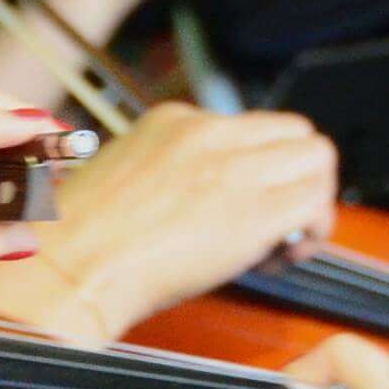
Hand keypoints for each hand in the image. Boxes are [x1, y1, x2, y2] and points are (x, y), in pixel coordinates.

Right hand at [37, 102, 338, 333]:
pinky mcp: (255, 210)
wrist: (70, 268)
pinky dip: (315, 228)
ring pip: (318, 156)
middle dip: (296, 176)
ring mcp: (235, 167)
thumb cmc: (79, 243)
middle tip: (279, 224)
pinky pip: (317, 202)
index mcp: (174, 120)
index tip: (242, 206)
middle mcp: (210, 132)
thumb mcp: (122, 180)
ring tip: (283, 243)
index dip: (258, 169)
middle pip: (294, 132)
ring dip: (313, 199)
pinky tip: (282, 258)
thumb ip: (170, 177)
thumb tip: (205, 203)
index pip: (249, 128)